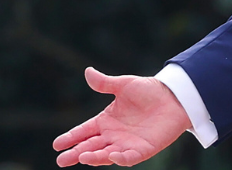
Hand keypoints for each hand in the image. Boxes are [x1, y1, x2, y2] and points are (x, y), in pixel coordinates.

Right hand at [53, 67, 190, 166]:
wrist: (174, 97)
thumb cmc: (149, 91)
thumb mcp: (124, 85)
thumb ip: (105, 83)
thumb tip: (87, 71)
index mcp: (106, 121)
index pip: (84, 131)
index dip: (71, 138)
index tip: (57, 144)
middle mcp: (113, 135)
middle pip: (90, 147)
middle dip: (76, 153)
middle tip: (61, 160)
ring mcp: (127, 144)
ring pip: (106, 154)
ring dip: (94, 157)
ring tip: (82, 157)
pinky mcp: (143, 149)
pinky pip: (129, 158)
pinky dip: (120, 158)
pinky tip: (111, 156)